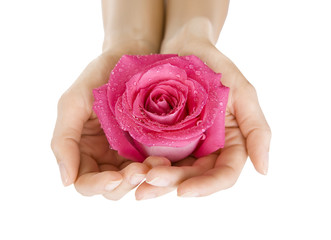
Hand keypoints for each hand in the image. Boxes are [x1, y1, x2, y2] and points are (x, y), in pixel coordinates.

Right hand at [51, 51, 149, 199]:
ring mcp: (129, 153)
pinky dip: (159, 168)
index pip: (86, 181)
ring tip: (159, 164)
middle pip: (113, 187)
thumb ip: (64, 140)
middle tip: (142, 170)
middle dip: (126, 183)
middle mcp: (106, 156)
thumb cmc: (98, 76)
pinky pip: (154, 166)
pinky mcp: (150, 146)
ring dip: (146, 178)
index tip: (116, 177)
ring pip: (136, 181)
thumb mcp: (73, 103)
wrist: (129, 57)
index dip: (98, 185)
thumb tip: (65, 181)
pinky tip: (167, 159)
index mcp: (84, 150)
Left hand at [135, 22, 270, 198]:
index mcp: (230, 143)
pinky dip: (146, 165)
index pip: (224, 174)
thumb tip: (264, 169)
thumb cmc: (216, 67)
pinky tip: (132, 170)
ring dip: (156, 181)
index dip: (206, 186)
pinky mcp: (166, 137)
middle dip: (172, 184)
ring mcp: (187, 144)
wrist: (186, 46)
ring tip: (136, 186)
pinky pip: (157, 156)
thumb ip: (256, 130)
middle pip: (194, 176)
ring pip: (174, 171)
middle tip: (147, 187)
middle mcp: (209, 149)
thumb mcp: (242, 93)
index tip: (184, 192)